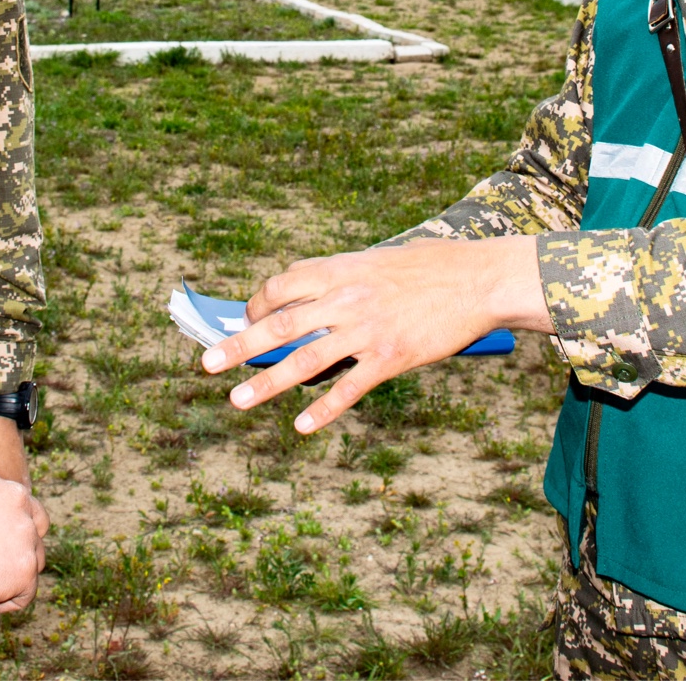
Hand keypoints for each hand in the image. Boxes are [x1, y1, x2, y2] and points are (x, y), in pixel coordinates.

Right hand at [0, 465, 49, 611]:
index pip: (12, 500)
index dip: (2, 524)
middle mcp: (15, 499)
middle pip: (35, 523)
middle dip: (22, 543)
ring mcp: (24, 534)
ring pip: (34, 557)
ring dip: (15, 573)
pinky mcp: (25, 568)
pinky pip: (25, 592)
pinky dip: (6, 601)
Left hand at [199, 234, 546, 434]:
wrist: (479, 278)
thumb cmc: (429, 268)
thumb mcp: (376, 260)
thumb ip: (339, 278)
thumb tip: (301, 293)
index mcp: (340, 270)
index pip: (281, 287)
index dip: (256, 306)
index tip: (243, 322)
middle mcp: (346, 298)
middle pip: (280, 325)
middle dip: (238, 346)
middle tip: (206, 364)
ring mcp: (367, 329)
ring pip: (305, 360)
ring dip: (267, 383)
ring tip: (238, 400)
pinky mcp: (391, 357)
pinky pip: (349, 387)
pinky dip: (324, 408)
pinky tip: (302, 426)